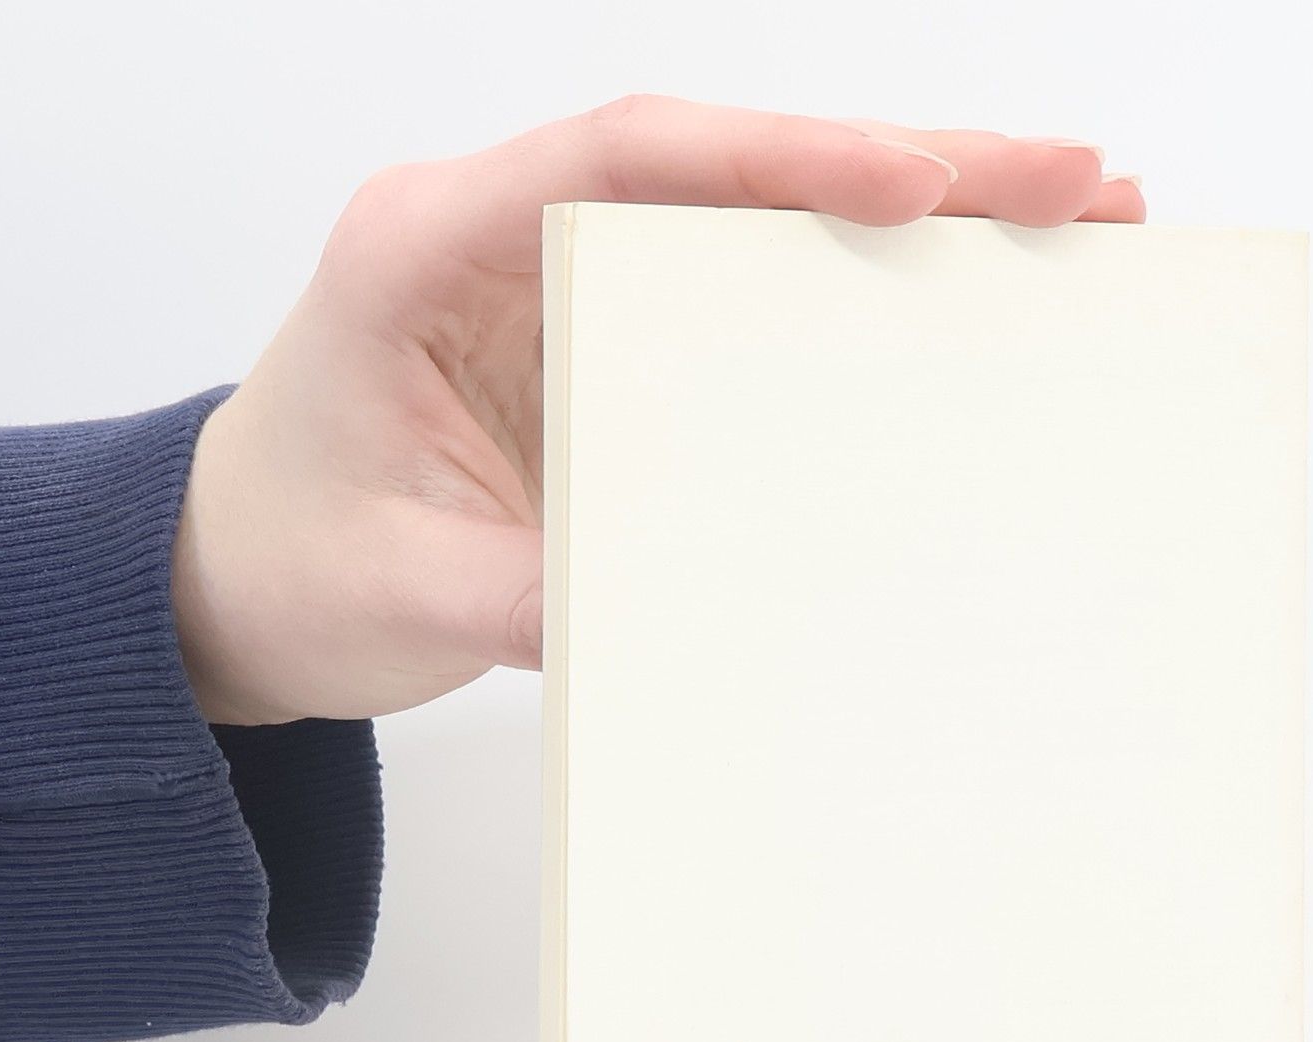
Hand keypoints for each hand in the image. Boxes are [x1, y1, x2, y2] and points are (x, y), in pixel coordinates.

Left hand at [170, 97, 1143, 725]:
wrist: (241, 581)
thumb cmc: (293, 559)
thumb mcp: (402, 593)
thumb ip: (529, 595)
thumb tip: (694, 613)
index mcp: (431, 244)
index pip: (630, 156)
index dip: (785, 158)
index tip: (920, 181)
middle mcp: (513, 235)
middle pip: (731, 163)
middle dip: (909, 163)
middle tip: (1071, 180)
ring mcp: (570, 284)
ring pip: (758, 217)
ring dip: (913, 215)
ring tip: (1064, 224)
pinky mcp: (613, 346)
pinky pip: (748, 300)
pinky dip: (858, 297)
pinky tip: (960, 307)